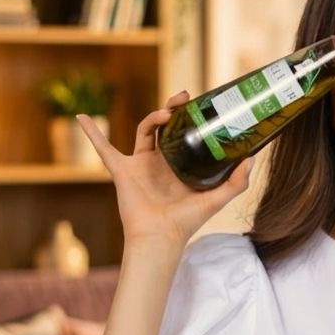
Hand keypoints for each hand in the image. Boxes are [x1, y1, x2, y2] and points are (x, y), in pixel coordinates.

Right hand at [77, 91, 254, 248]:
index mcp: (180, 164)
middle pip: (165, 125)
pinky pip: (104, 149)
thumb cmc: (187, 221)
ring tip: (167, 112)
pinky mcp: (123, 170)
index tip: (200, 103)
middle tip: (184, 97)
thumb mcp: (217, 199)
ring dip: (153, 117)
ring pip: (144, 130)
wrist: (161, 237)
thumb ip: (237, 181)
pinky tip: (81, 118)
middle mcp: (161, 161)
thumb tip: (253, 158)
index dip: (191, 117)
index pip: (186, 133)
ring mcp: (140, 163)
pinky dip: (92, 133)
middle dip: (173, 108)